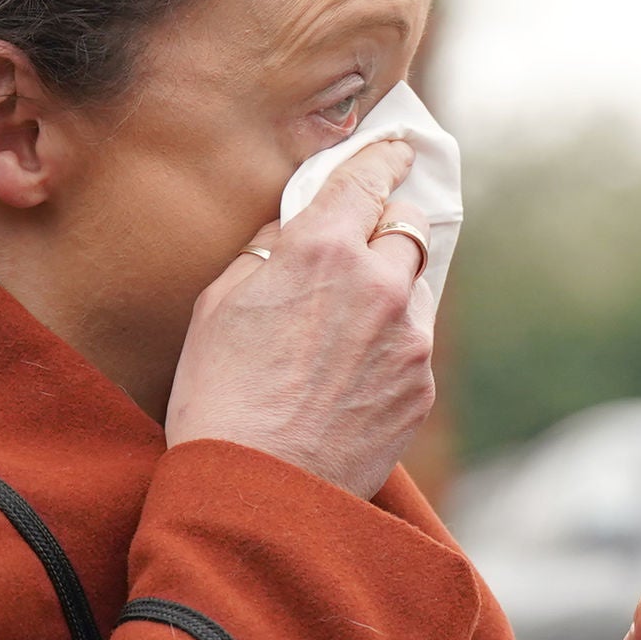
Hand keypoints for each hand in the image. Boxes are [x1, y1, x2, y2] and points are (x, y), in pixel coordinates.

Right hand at [164, 138, 431, 497]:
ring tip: (348, 327)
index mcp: (324, 249)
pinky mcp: (420, 386)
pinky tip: (351, 377)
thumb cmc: (220, 393)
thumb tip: (296, 230)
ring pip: (416, 289)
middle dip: (391, 227)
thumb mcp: (220, 303)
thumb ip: (269, 253)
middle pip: (410, 229)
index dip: (385, 159)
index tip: (397, 151)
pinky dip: (392, 346)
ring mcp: (409, 338)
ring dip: (392, 291)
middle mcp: (380, 284)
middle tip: (368, 239)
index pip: (370, 180)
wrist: (259, 487)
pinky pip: (414, 345)